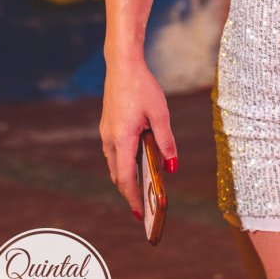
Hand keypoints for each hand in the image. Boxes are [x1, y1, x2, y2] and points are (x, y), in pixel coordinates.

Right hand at [99, 57, 177, 219]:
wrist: (122, 65)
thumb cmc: (142, 87)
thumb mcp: (160, 114)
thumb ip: (166, 141)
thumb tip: (172, 166)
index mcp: (122, 139)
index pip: (125, 177)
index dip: (132, 197)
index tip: (139, 213)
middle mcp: (110, 139)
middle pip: (117, 174)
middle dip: (129, 192)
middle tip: (142, 207)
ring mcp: (106, 132)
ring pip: (114, 163)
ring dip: (126, 177)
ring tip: (141, 189)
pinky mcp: (107, 125)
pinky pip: (114, 152)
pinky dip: (123, 163)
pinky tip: (136, 162)